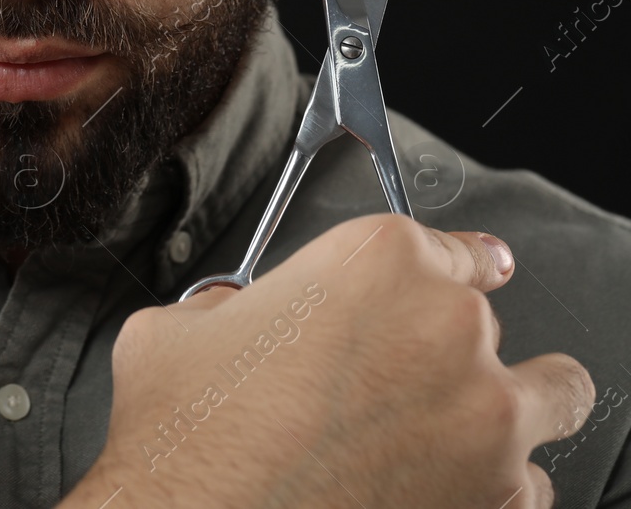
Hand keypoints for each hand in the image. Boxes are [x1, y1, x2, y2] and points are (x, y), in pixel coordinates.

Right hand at [73, 214, 593, 508]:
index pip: (451, 244)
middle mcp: (444, 327)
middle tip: (384, 380)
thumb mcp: (177, 330)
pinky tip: (441, 489)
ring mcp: (482, 418)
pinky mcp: (497, 500)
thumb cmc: (185, 439)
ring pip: (549, 394)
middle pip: (485, 319)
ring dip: (504, 406)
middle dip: (439, 346)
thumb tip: (238, 315)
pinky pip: (533, 485)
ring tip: (452, 430)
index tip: (470, 272)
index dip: (452, 264)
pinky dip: (497, 486)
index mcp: (374, 262)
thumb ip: (233, 305)